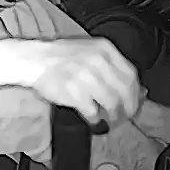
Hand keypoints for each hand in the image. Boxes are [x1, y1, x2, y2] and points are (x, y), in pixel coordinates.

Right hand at [24, 38, 142, 124]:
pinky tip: (92, 119)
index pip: (131, 74)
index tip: (134, 102)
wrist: (34, 60)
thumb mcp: (90, 51)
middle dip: (128, 107)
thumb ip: (111, 66)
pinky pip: (93, 111)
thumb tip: (134, 88)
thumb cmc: (60, 57)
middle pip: (124, 90)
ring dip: (113, 115)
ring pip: (112, 103)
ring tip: (109, 120)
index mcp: (105, 49)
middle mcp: (98, 61)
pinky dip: (95, 118)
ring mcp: (87, 77)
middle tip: (125, 115)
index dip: (135, 92)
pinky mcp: (75, 93)